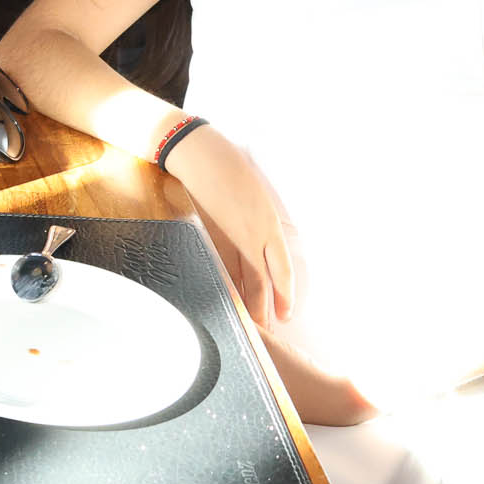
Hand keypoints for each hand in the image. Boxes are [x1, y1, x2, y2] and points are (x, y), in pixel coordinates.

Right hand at [165, 127, 295, 326]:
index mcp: (268, 224)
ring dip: (244, 302)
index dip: (284, 296)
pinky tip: (224, 296)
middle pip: (259, 282)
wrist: (198, 154)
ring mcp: (226, 238)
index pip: (280, 271)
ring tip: (248, 322)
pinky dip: (223, 284)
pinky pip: (218, 267)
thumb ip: (261, 223)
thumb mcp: (257, 196)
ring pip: (238, 279)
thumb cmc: (230, 167)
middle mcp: (250, 236)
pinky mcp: (206, 235)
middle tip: (267, 330)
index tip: (285, 315)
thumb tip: (263, 246)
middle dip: (263, 308)